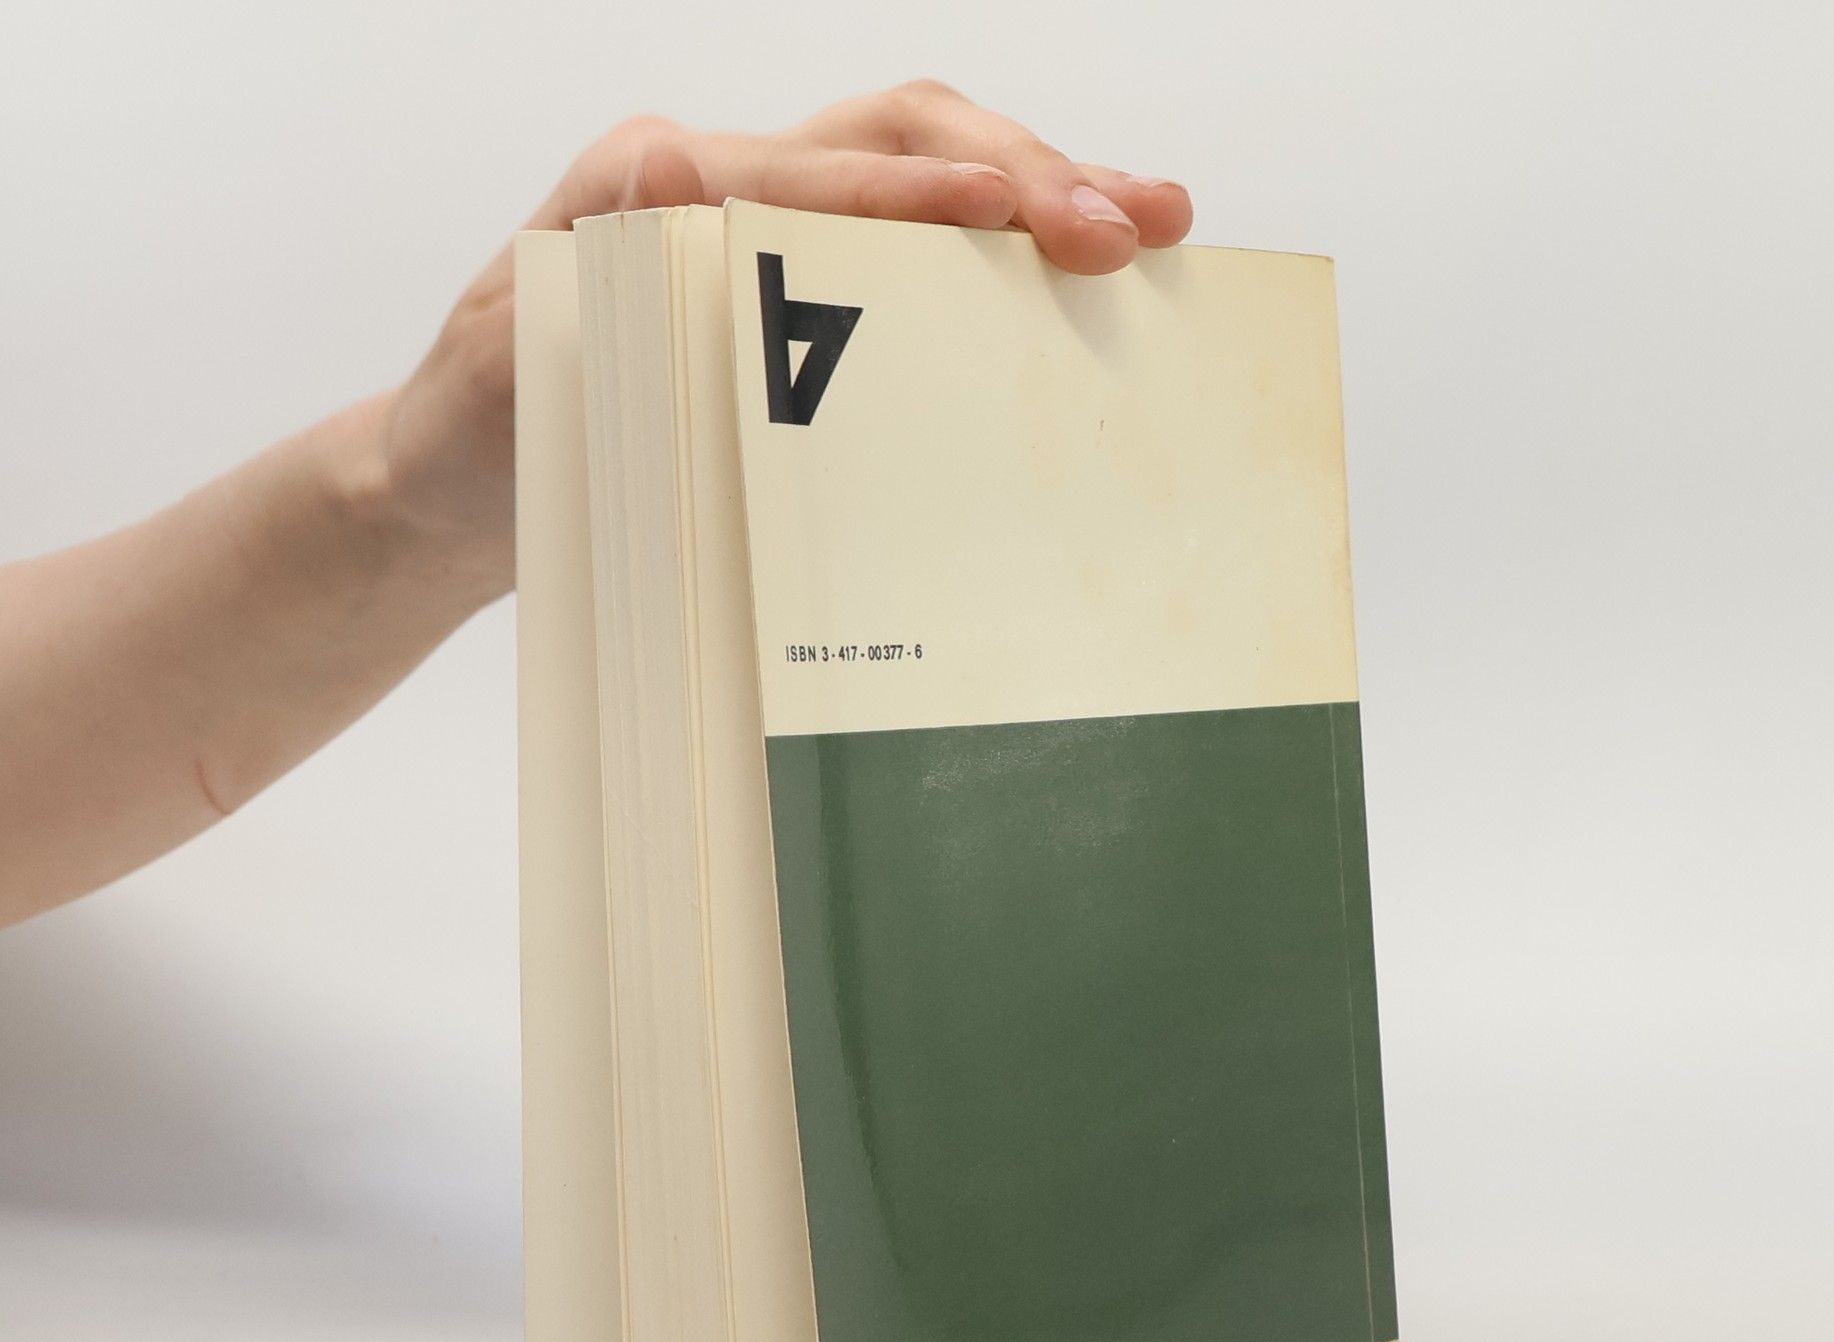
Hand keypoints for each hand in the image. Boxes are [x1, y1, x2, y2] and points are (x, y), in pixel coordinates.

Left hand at [379, 83, 1194, 599]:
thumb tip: (678, 188)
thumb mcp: (509, 388)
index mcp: (648, 192)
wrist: (450, 482)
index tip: (1026, 221)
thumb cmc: (481, 445)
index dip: (925, 196)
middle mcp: (713, 182)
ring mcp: (758, 223)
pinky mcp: (787, 283)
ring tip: (1150, 225)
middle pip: (897, 134)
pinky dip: (996, 248)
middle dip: (1025, 171)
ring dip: (1036, 190)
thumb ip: (589, 311)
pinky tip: (1074, 273)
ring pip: (919, 168)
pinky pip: (907, 241)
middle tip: (1136, 223)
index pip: (815, 175)